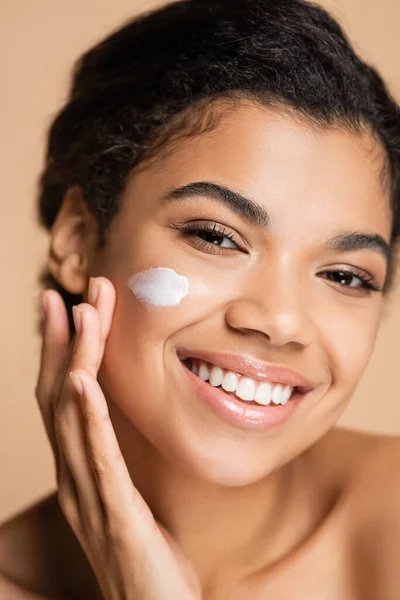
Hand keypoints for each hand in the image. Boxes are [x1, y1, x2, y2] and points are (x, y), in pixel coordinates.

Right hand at [35, 277, 201, 599]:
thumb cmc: (150, 559)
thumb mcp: (132, 502)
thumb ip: (120, 467)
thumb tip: (123, 432)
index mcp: (82, 473)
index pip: (66, 401)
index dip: (65, 353)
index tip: (72, 308)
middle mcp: (76, 479)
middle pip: (61, 397)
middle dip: (66, 341)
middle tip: (69, 292)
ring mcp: (90, 497)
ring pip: (74, 416)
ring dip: (76, 360)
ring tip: (81, 314)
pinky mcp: (115, 515)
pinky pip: (98, 458)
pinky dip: (87, 417)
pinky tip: (83, 382)